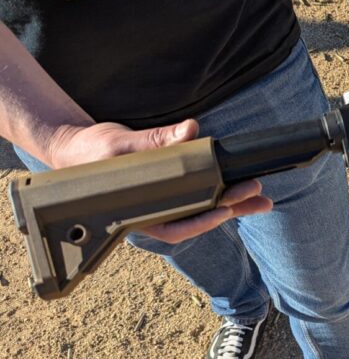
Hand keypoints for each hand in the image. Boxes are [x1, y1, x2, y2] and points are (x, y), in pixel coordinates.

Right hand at [45, 120, 272, 242]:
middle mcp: (154, 212)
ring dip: (234, 203)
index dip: (201, 222)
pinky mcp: (171, 189)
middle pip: (197, 217)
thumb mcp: (118, 143)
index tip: (225, 210)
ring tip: (263, 198)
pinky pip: (199, 193)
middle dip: (230, 207)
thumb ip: (153, 140)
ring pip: (203, 208)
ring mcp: (164, 202)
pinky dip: (222, 190)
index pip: (174, 228)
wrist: (75, 148)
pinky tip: (244, 189)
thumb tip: (190, 130)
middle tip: (256, 192)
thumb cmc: (90, 152)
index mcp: (137, 212)